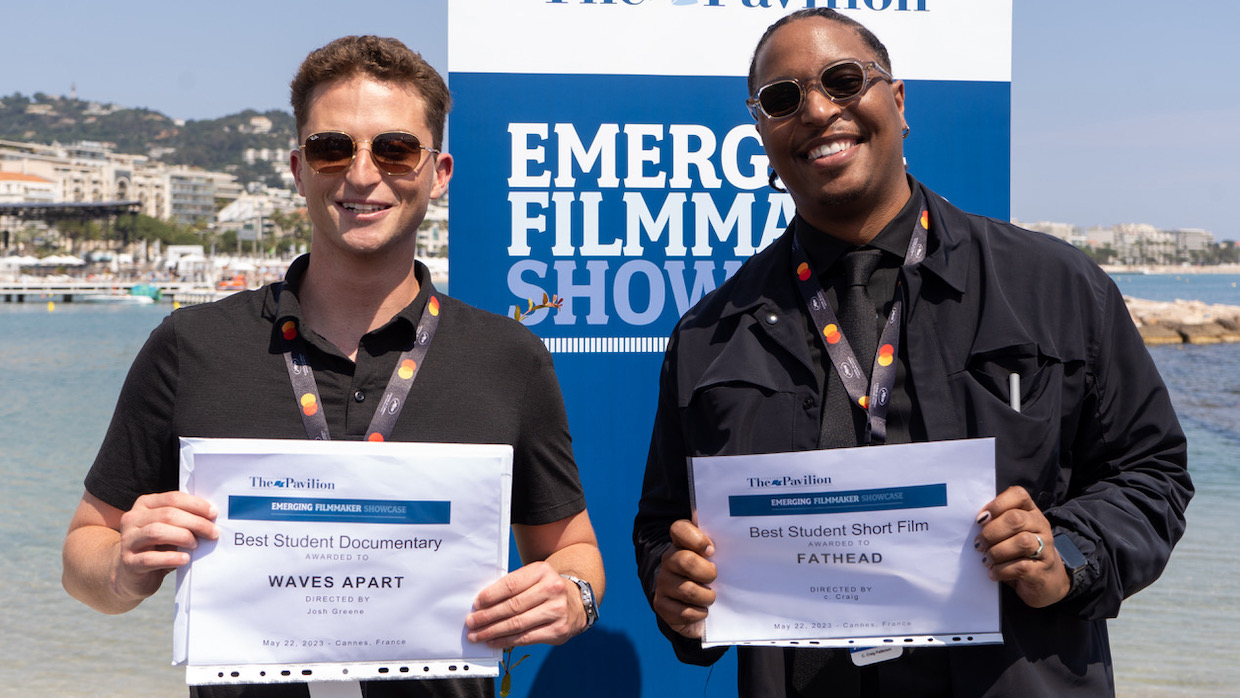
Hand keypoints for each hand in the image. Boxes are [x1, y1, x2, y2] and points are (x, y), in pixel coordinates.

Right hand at [114, 491, 217, 602]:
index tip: (214, 514)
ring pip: (157, 532)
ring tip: (196, 544)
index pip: (172, 498)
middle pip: (167, 514)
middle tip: (213, 532)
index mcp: (144, 505)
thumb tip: (212, 517)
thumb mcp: (169, 528)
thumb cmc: (157, 547)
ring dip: (182, 537)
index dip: (196, 505)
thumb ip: (183, 519)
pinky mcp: (128, 562)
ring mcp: (128, 540)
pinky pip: (150, 558)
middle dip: (195, 522)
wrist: (131, 574)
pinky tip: (185, 559)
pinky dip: (171, 558)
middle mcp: (132, 519)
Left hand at [466, 561, 582, 647]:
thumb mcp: (533, 579)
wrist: (576, 602)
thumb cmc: (545, 590)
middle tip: (471, 622)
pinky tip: (494, 641)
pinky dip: (506, 641)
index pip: (511, 585)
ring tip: (477, 635)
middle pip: (512, 606)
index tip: (476, 604)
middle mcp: (552, 589)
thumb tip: (482, 605)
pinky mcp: (558, 630)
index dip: (491, 596)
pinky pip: (526, 637)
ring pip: (517, 624)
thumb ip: (513, 587)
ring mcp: (557, 610)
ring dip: (493, 631)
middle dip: (487, 616)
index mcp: (542, 571)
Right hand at [652, 519, 716, 638]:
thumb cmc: (712, 577)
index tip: (712, 550)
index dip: (696, 538)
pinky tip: (702, 610)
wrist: (703, 608)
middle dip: (707, 572)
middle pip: (685, 560)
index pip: (679, 529)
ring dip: (706, 597)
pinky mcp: (661, 604)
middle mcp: (669, 560)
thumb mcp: (718, 557)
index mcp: (682, 543)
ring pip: (687, 589)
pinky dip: (699, 613)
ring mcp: (663, 582)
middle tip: (715, 578)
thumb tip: (716, 515)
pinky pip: (683, 611)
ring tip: (711, 597)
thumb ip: (719, 538)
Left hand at [974, 485, 1069, 607]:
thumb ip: (996, 522)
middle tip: (979, 544)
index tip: (981, 519)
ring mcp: (1046, 548)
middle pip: (1016, 519)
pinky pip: (1020, 566)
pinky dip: (1001, 570)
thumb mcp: (1009, 533)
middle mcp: (1041, 526)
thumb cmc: (1018, 552)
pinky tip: (994, 572)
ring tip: (987, 559)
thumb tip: (977, 523)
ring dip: (996, 552)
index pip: (1018, 495)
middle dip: (991, 532)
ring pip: (1021, 542)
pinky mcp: (1042, 570)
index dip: (997, 504)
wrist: (1045, 580)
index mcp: (1030, 511)